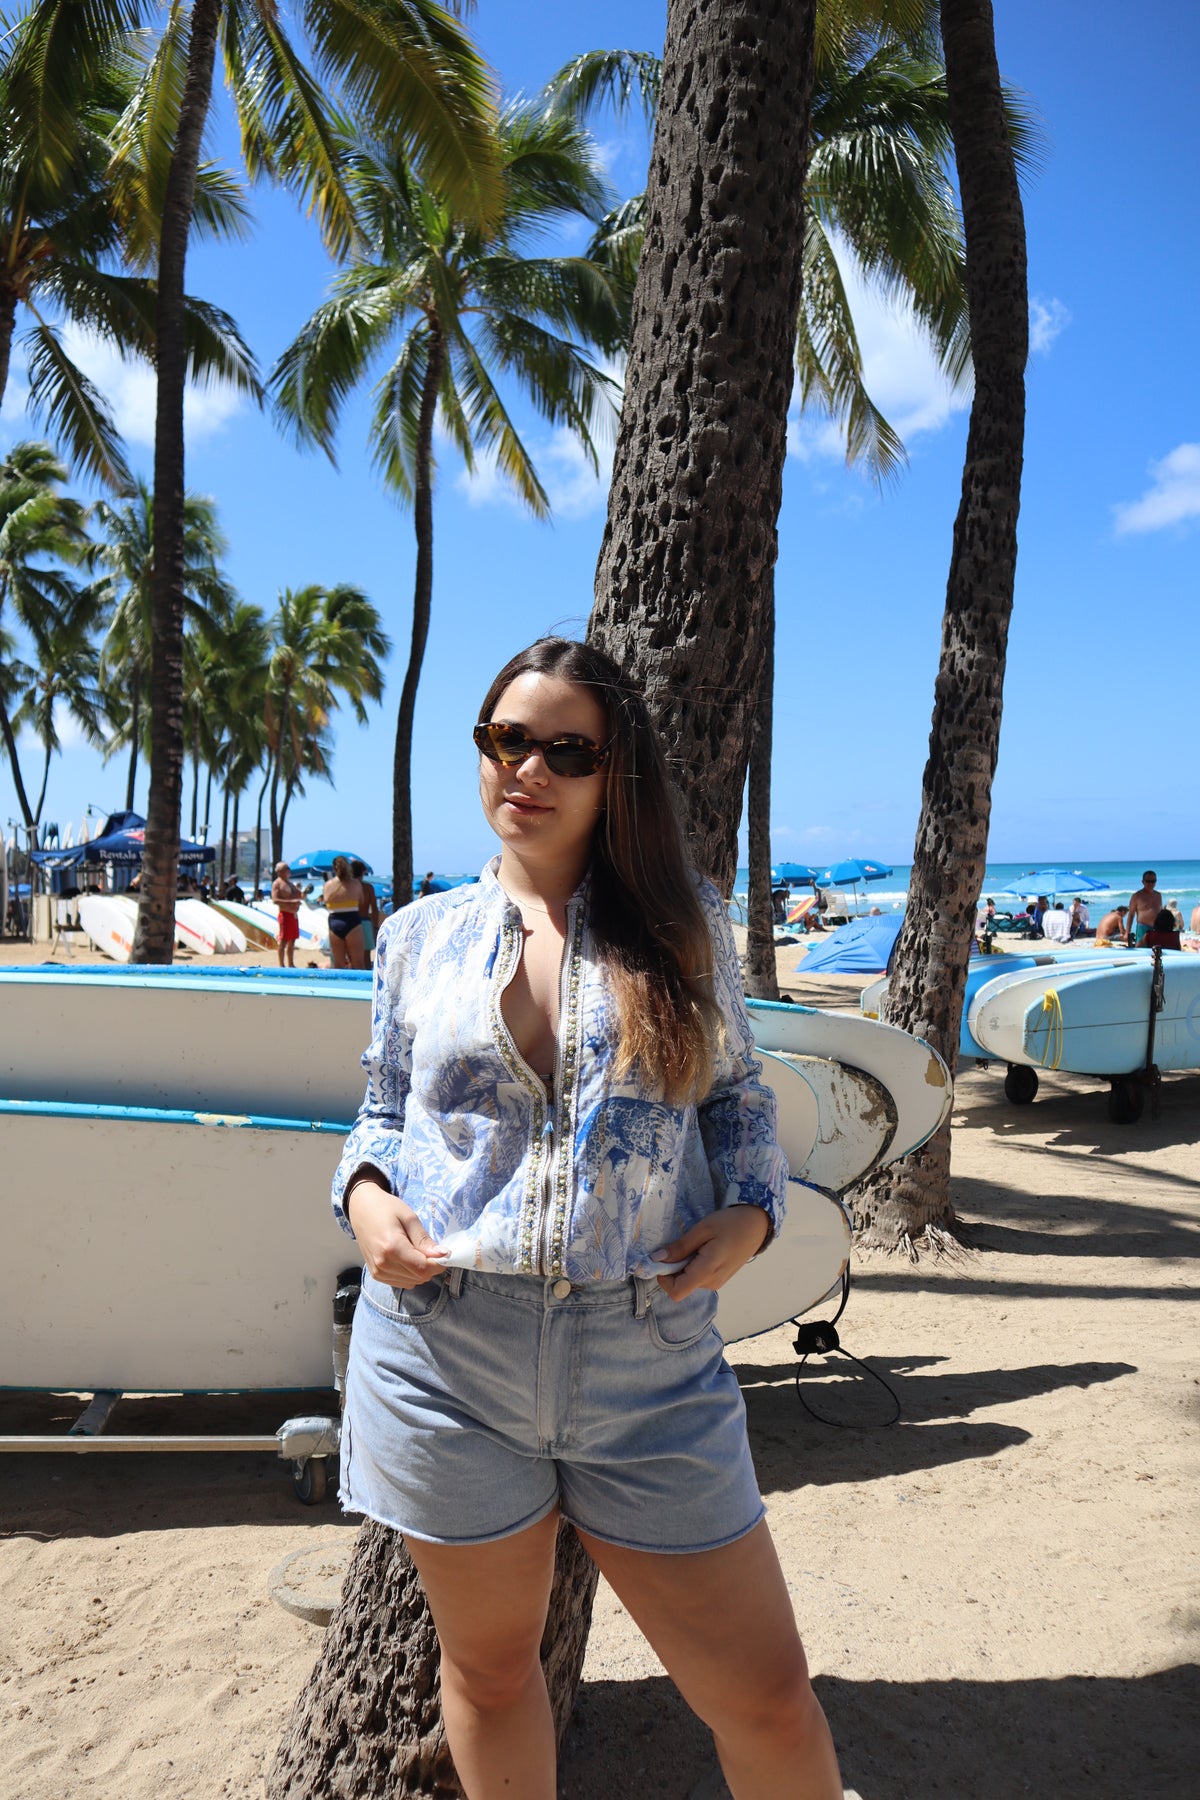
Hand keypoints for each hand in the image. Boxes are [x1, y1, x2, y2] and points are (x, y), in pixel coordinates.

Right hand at [346, 1176, 447, 1289]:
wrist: (361, 1209)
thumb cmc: (386, 1208)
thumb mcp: (410, 1218)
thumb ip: (425, 1240)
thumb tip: (443, 1255)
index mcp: (392, 1248)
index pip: (423, 1269)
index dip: (438, 1264)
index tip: (444, 1253)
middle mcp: (382, 1264)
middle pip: (419, 1277)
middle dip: (430, 1266)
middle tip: (429, 1248)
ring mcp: (378, 1272)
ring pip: (412, 1282)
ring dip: (420, 1271)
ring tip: (415, 1250)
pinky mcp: (376, 1275)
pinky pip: (402, 1282)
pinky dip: (410, 1274)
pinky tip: (407, 1258)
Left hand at [651, 1204, 769, 1299]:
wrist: (758, 1224)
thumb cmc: (731, 1223)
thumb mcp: (703, 1229)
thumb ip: (680, 1246)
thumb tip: (657, 1258)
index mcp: (707, 1271)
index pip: (676, 1292)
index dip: (663, 1279)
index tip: (664, 1258)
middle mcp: (711, 1283)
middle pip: (681, 1285)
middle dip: (673, 1268)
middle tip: (681, 1245)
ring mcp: (717, 1282)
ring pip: (689, 1281)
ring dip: (684, 1266)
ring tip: (695, 1244)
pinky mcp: (720, 1278)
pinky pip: (698, 1278)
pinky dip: (693, 1266)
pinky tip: (702, 1249)